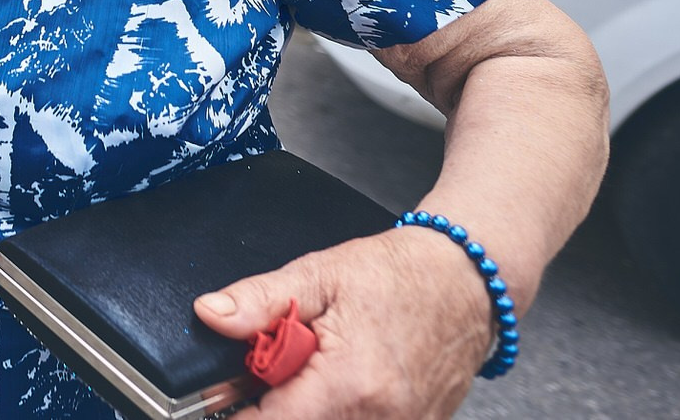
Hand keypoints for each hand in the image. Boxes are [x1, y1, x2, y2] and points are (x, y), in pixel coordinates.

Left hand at [195, 227, 493, 417]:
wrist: (468, 281)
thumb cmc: (399, 274)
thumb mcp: (318, 273)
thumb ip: (260, 300)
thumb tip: (211, 314)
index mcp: (350, 382)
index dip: (241, 416)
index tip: (225, 400)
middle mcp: (381, 418)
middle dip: (276, 410)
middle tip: (271, 376)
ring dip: (307, 410)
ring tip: (307, 375)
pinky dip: (336, 413)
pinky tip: (335, 386)